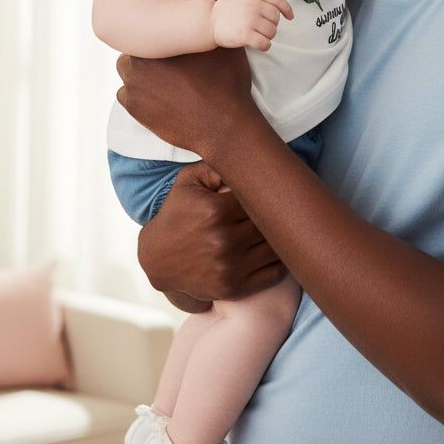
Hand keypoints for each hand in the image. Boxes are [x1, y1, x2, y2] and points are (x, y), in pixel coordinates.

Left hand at [116, 0, 256, 153]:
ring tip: (172, 87)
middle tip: (179, 72)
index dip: (164, 38)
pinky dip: (144, 99)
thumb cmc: (225, 80)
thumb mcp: (224, 36)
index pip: (148, 28)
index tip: (178, 51)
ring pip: (134, 74)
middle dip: (155, 59)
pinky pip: (131, 97)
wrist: (224, 127)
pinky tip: (165, 101)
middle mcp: (136, 60)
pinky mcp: (131, 108)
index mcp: (156, 40)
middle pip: (140, 51)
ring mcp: (131, 86)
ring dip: (147, 78)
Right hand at [137, 160, 287, 305]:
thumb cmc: (177, 213)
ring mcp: (230, 267)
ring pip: (276, 247)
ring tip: (285, 225)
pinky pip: (274, 273)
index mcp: (216, 211)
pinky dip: (282, 260)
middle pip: (271, 221)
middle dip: (279, 212)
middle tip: (286, 204)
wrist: (156, 259)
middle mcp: (224, 240)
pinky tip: (278, 248)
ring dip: (282, 236)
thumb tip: (246, 156)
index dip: (270, 191)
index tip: (275, 188)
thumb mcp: (188, 181)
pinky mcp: (234, 288)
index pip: (261, 196)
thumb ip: (216, 164)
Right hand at [211, 0, 293, 50]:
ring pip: (272, 31)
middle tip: (261, 29)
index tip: (290, 17)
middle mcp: (253, 5)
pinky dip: (265, 46)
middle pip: (275, 18)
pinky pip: (265, 43)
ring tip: (257, 35)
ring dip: (268, 37)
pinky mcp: (244, 34)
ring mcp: (249, 19)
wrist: (208, 21)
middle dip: (272, 25)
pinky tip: (260, 45)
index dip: (286, 9)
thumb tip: (280, 10)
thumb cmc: (228, 11)